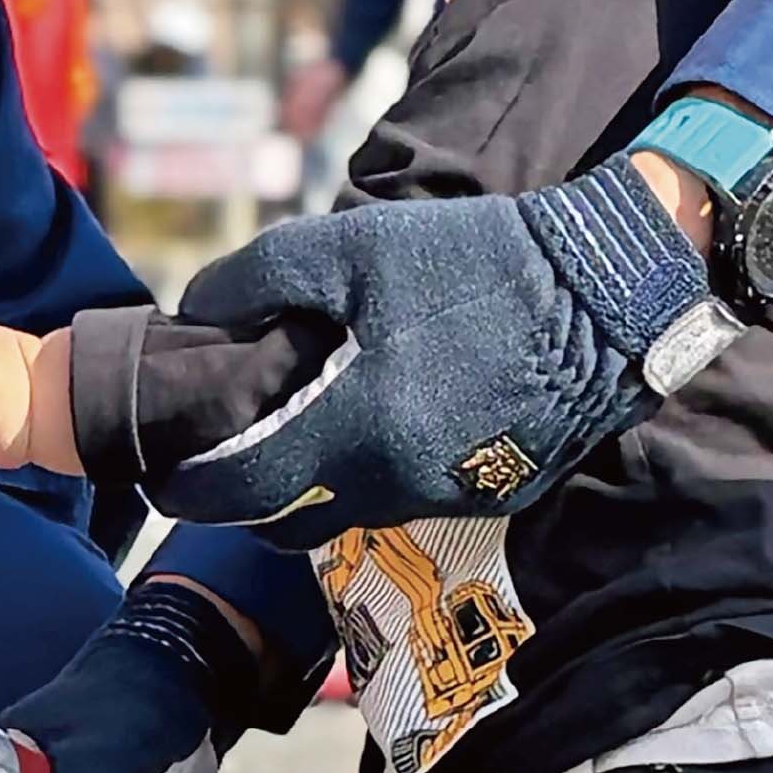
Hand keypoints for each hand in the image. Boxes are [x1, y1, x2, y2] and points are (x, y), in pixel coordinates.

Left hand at [148, 160, 730, 533]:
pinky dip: (379, 471)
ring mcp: (449, 496)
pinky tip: (388, 416)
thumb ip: (260, 280)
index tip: (165, 477)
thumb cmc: (474, 264)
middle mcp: (398, 484)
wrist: (606, 294)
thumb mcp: (355, 249)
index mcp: (356, 431)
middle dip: (248, 501)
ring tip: (308, 424)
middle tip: (230, 454)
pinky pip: (408, 497)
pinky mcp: (490, 492)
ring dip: (317, 483)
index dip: (189, 491)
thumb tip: (198, 312)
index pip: (241, 496)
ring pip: (351, 512)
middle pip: (290, 523)